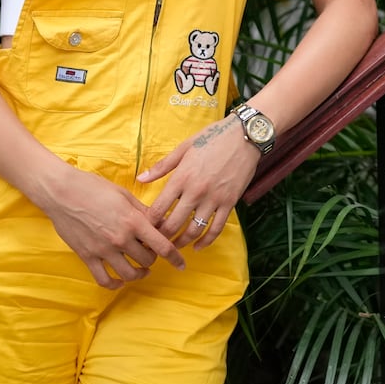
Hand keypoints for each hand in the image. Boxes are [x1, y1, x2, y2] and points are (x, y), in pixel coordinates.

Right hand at [35, 164, 184, 288]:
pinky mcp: (87, 257)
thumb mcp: (124, 195)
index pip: (162, 245)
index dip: (175, 257)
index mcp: (133, 221)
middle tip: (151, 252)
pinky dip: (115, 285)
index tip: (181, 264)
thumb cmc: (93, 187)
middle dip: (153, 258)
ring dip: (139, 274)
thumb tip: (161, 222)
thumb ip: (143, 211)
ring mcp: (103, 250)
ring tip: (141, 270)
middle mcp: (120, 238)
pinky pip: (104, 280)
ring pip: (129, 274)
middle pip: (147, 260)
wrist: (61, 192)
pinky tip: (119, 281)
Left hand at [138, 114, 260, 249]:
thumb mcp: (184, 148)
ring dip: (182, 242)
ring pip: (194, 230)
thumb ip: (162, 167)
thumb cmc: (212, 138)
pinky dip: (206, 241)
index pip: (159, 208)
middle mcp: (196, 191)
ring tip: (174, 247)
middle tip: (156, 242)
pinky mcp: (230, 203)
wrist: (244, 136)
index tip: (145, 228)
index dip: (149, 222)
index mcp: (182, 177)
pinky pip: (217, 228)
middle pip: (174, 224)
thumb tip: (140, 179)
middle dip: (162, 237)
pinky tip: (198, 246)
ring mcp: (214, 199)